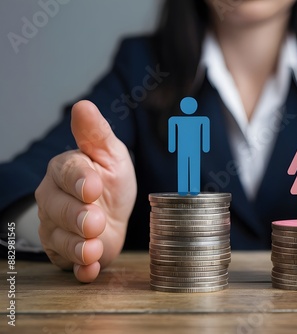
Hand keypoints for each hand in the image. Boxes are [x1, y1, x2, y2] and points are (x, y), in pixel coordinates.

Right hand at [35, 101, 136, 282]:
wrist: (113, 211)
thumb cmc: (109, 179)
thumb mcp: (110, 153)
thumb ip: (96, 134)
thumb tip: (84, 105)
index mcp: (66, 170)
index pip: (67, 172)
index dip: (79, 180)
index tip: (93, 185)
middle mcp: (55, 200)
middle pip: (59, 209)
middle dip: (77, 217)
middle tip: (95, 221)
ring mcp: (58, 228)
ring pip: (61, 239)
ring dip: (78, 247)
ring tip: (93, 249)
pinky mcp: (67, 253)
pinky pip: (69, 264)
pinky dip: (81, 270)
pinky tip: (91, 270)